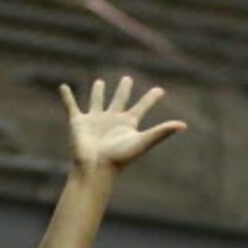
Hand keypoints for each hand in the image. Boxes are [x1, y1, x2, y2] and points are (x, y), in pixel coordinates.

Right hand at [59, 76, 187, 173]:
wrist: (95, 168)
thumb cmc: (119, 158)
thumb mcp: (143, 142)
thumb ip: (162, 132)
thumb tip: (184, 125)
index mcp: (127, 124)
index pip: (142, 107)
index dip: (151, 98)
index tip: (160, 90)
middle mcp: (112, 120)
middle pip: (120, 101)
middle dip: (124, 90)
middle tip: (127, 79)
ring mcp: (95, 120)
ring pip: (97, 102)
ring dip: (98, 92)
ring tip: (99, 82)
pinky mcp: (78, 122)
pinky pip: (72, 106)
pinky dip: (67, 97)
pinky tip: (62, 87)